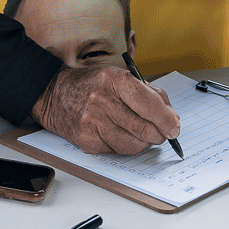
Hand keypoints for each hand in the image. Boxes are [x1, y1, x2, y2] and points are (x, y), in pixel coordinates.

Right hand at [32, 64, 179, 155]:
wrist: (54, 94)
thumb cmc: (93, 86)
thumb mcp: (121, 78)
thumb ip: (149, 95)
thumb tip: (171, 118)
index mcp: (115, 80)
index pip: (150, 104)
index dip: (166, 120)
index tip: (174, 127)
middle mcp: (102, 100)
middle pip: (144, 128)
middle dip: (159, 135)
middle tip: (162, 134)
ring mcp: (93, 122)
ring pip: (132, 144)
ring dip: (143, 143)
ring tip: (141, 135)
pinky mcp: (87, 140)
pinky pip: (117, 151)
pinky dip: (125, 146)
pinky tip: (120, 135)